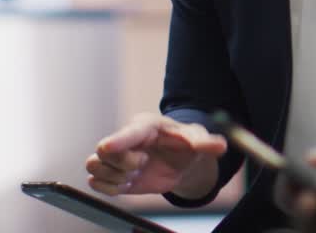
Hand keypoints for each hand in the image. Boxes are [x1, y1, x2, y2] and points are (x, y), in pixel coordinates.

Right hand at [86, 112, 226, 198]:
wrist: (181, 162)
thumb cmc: (185, 144)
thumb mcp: (198, 140)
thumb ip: (206, 143)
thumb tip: (220, 146)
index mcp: (144, 126)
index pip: (127, 133)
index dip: (118, 140)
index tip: (108, 147)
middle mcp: (124, 140)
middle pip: (104, 153)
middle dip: (123, 164)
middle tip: (143, 164)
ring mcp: (115, 158)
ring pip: (95, 168)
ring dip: (114, 177)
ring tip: (136, 173)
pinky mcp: (112, 176)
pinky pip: (96, 184)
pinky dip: (110, 188)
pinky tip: (128, 183)